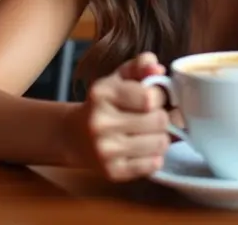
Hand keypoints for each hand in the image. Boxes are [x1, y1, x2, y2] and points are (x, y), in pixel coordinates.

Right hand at [72, 52, 170, 180]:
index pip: (150, 97)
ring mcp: (105, 150)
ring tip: (149, 133)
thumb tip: (158, 68)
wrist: (74, 136)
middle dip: (162, 117)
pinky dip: (154, 157)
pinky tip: (143, 149)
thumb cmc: (104, 103)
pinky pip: (152, 165)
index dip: (160, 97)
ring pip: (159, 144)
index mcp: (102, 93)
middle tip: (153, 117)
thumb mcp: (118, 78)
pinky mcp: (112, 172)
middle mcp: (100, 122)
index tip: (154, 98)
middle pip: (159, 121)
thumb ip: (139, 66)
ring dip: (161, 138)